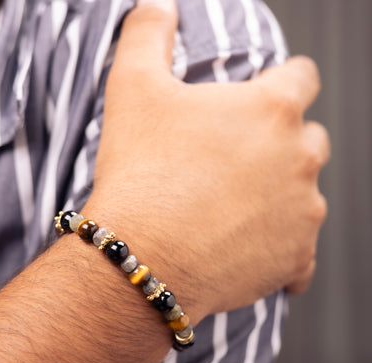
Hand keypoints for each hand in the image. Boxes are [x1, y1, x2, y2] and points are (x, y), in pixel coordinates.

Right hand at [85, 0, 329, 317]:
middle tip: (237, 162)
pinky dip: (283, 249)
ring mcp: (304, 212)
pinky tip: (253, 249)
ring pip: (306, 194)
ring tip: (235, 208)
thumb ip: (148, 34)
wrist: (143, 255)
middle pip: (307, 139)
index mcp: (272, 109)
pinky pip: (302, 251)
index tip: (263, 100)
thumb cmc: (141, 173)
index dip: (284, 84)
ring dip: (280, 196)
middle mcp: (300, 157)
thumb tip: (158, 5)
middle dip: (281, 145)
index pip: (302, 77)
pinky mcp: (295, 258)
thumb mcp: (133, 88)